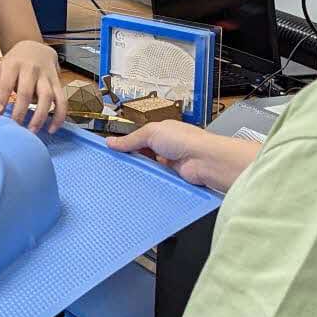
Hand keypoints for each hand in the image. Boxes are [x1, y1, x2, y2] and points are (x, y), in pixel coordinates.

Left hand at [0, 40, 65, 132]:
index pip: (6, 84)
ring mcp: (46, 76)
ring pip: (47, 97)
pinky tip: (51, 129)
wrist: (36, 47)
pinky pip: (62, 100)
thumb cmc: (14, 62)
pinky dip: (59, 116)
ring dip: (40, 116)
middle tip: (14, 129)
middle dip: (20, 112)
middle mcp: (31, 69)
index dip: (1, 100)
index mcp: (12, 65)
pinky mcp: (58, 83)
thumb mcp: (0, 70)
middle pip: (26, 92)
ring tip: (32, 131)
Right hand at [108, 121, 258, 191]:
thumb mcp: (151, 133)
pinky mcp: (174, 179)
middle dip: (133, 159)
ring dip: (142, 172)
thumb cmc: (186, 140)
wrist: (205, 161)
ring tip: (128, 175)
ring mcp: (171, 164)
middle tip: (118, 165)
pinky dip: (151, 182)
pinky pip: (157, 181)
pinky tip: (142, 184)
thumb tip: (112, 142)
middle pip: (143, 155)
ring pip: (149, 169)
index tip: (114, 151)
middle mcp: (168, 148)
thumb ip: (131, 139)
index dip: (127, 144)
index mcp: (163, 132)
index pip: (140, 138)